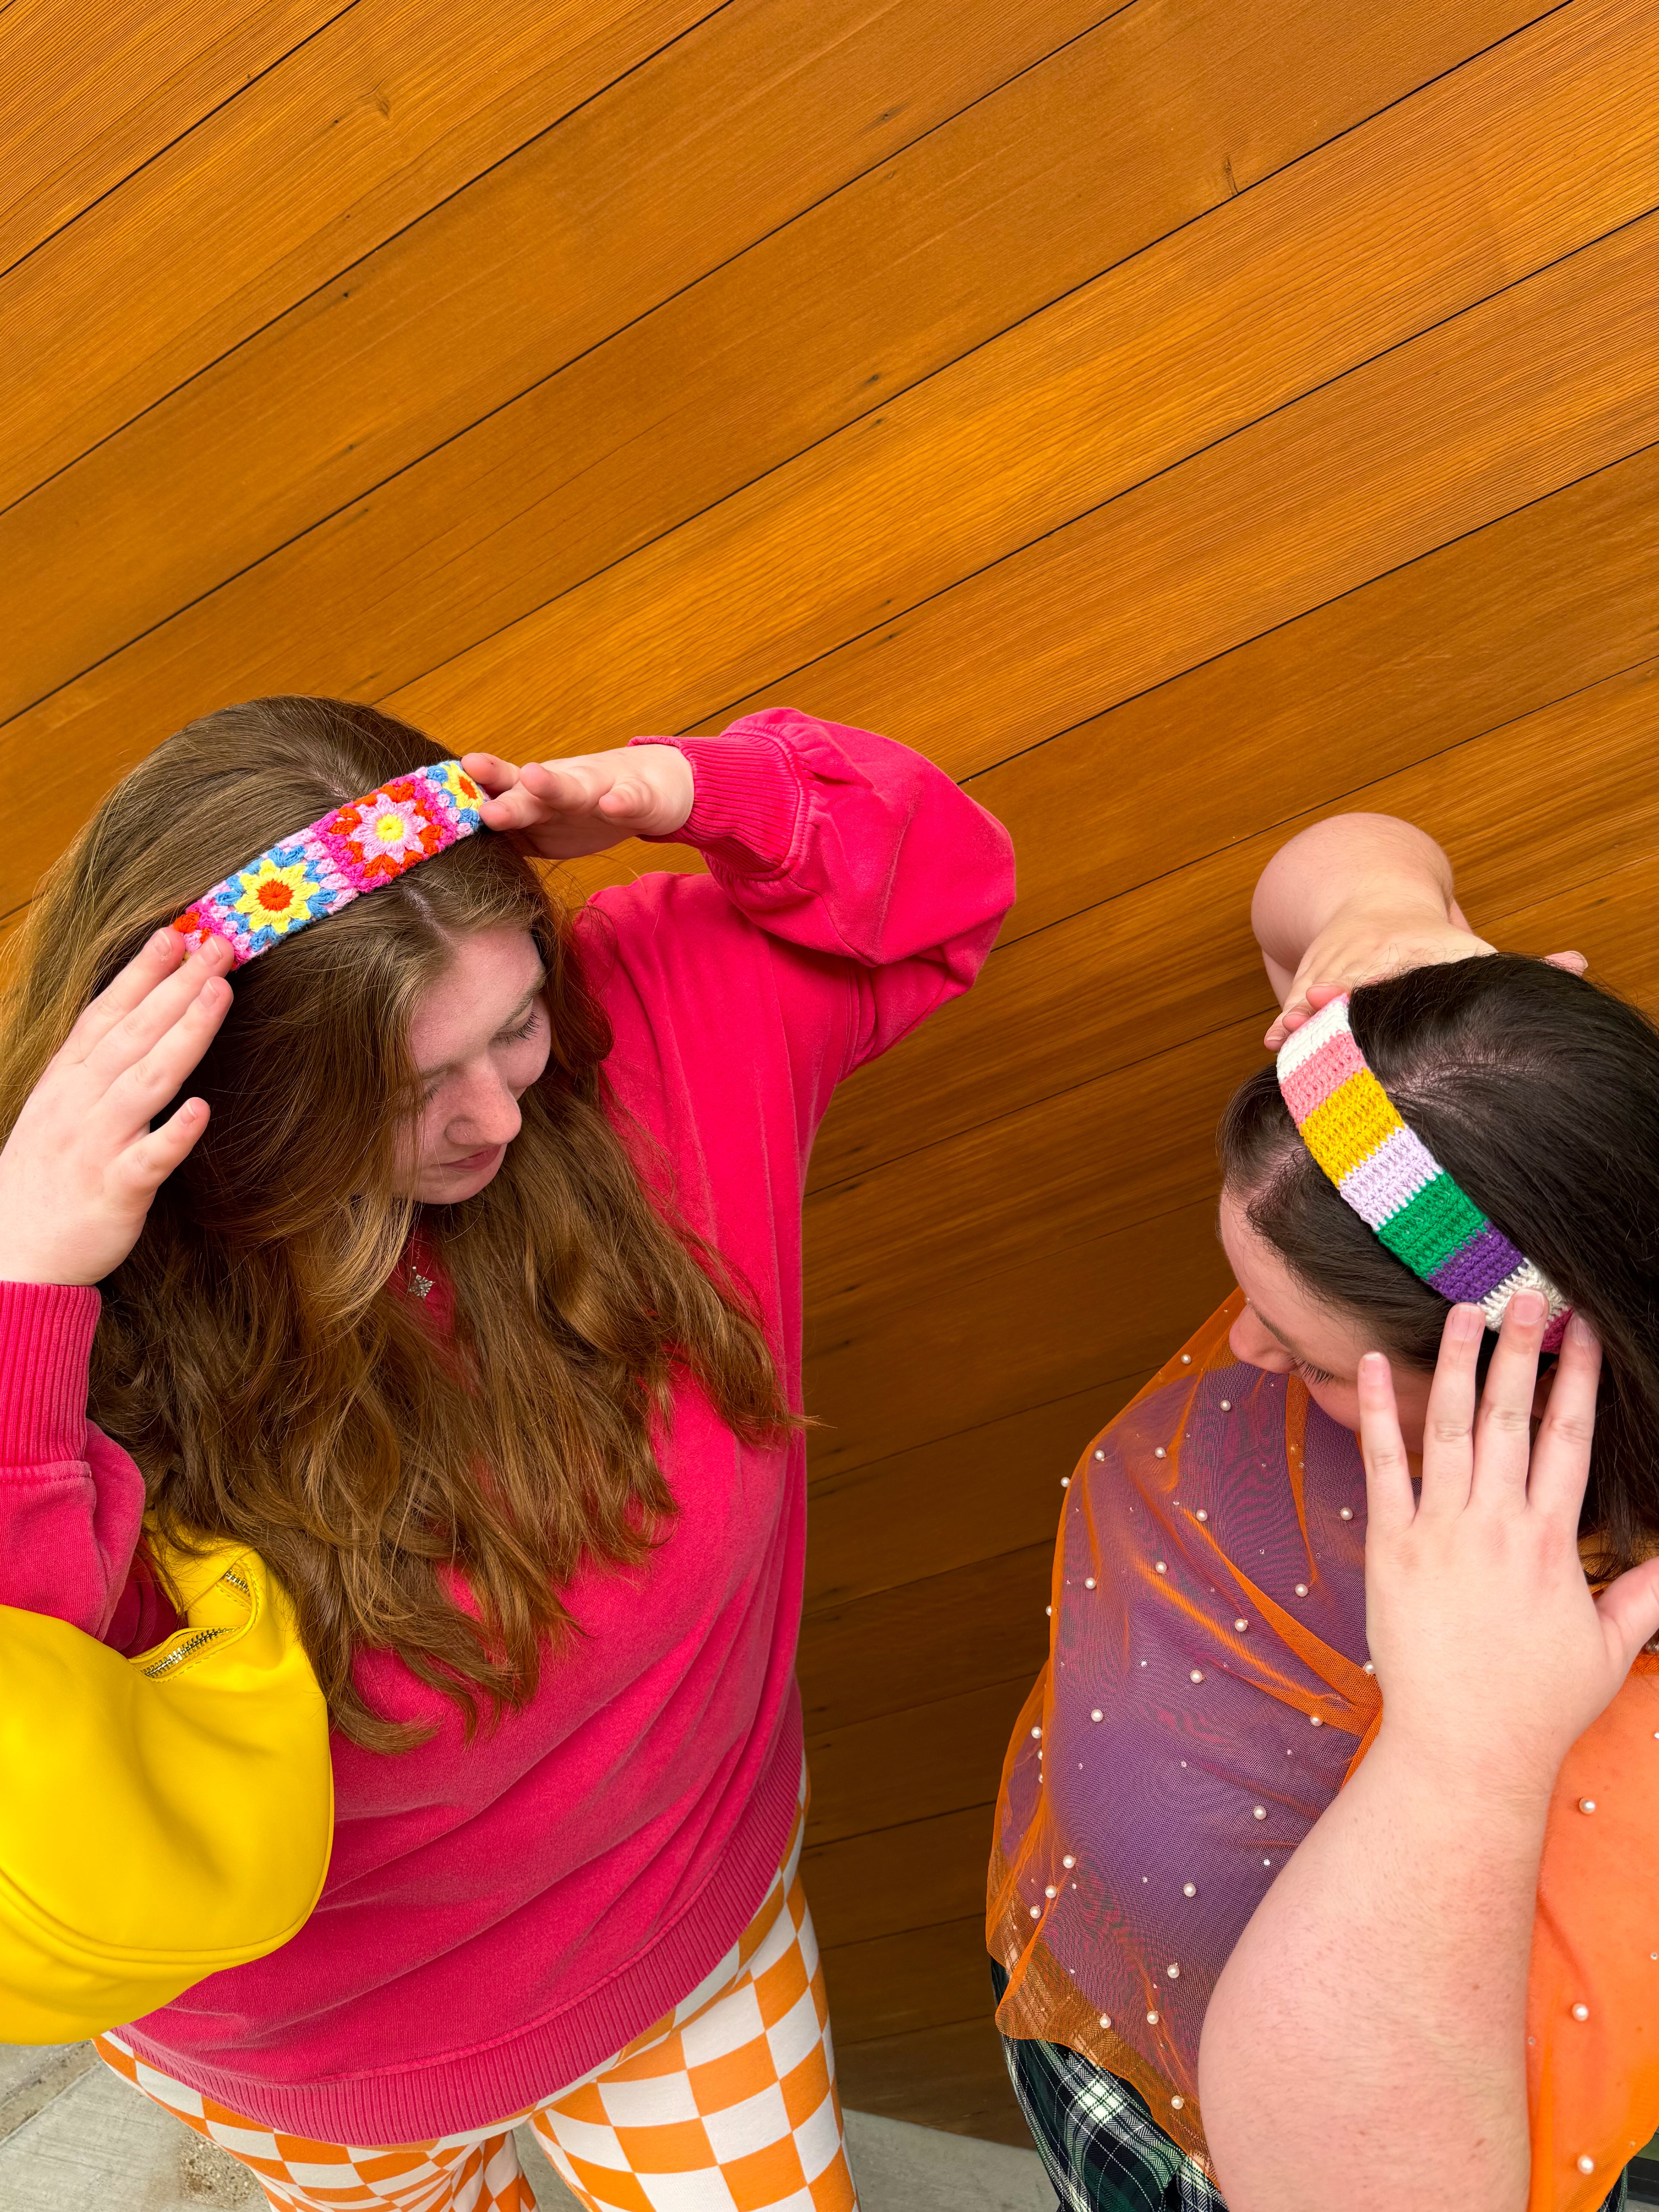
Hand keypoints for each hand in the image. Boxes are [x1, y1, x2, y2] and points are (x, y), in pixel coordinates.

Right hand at [0, 930, 233, 1286]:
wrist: (14, 1255)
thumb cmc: (46, 1179)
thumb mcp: (59, 1111)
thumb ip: (95, 1067)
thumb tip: (136, 1020)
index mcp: (67, 1083)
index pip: (106, 1015)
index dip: (141, 973)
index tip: (175, 934)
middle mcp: (80, 1105)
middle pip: (134, 1034)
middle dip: (177, 987)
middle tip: (217, 946)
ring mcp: (97, 1145)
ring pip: (146, 1081)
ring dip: (185, 1034)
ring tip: (220, 994)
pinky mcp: (116, 1191)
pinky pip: (148, 1159)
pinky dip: (173, 1134)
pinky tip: (201, 1109)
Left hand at [462, 745, 694, 859]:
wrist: (653, 787)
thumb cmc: (589, 803)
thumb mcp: (547, 817)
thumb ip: (510, 828)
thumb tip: (460, 852)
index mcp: (538, 798)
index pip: (502, 791)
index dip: (477, 794)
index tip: (447, 792)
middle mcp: (563, 788)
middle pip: (530, 795)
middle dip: (508, 800)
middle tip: (486, 809)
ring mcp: (600, 791)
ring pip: (574, 790)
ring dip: (553, 786)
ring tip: (535, 778)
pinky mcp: (637, 799)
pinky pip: (629, 801)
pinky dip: (622, 802)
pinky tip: (613, 805)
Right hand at [1264, 907, 1586, 1048]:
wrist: (1370, 899)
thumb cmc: (1430, 942)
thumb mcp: (1472, 951)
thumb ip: (1525, 968)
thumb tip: (1578, 965)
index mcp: (1406, 951)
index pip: (1394, 971)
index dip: (1380, 986)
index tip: (1366, 996)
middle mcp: (1365, 958)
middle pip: (1349, 985)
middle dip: (1332, 1006)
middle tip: (1315, 1023)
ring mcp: (1331, 969)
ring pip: (1313, 996)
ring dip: (1301, 1019)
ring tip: (1287, 1041)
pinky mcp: (1307, 982)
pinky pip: (1291, 1004)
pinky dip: (1284, 1024)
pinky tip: (1275, 1044)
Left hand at [1357, 1295, 1658, 1800]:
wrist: (1466, 1748)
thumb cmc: (1536, 1703)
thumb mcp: (1607, 1648)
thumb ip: (1643, 1595)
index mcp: (1550, 1541)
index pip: (1569, 1440)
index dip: (1577, 1380)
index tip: (1582, 1333)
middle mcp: (1496, 1525)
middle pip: (1512, 1417)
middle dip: (1523, 1351)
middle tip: (1530, 1296)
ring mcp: (1439, 1531)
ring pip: (1449, 1428)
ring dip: (1455, 1363)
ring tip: (1462, 1309)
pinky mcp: (1389, 1547)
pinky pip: (1382, 1466)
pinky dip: (1375, 1412)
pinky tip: (1367, 1363)